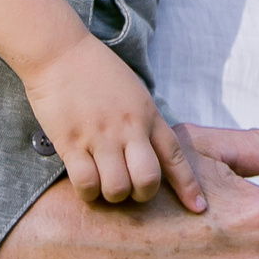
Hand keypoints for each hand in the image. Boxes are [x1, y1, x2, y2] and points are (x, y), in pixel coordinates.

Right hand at [19, 31, 204, 211]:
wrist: (60, 51)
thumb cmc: (96, 70)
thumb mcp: (134, 92)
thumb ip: (145, 121)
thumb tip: (152, 151)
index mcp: (148, 115)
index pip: (176, 156)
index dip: (188, 186)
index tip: (197, 207)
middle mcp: (129, 128)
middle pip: (148, 181)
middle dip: (142, 195)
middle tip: (131, 191)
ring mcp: (100, 136)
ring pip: (117, 188)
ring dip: (112, 195)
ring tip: (104, 185)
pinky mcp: (72, 142)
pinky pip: (86, 182)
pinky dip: (88, 192)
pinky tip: (85, 184)